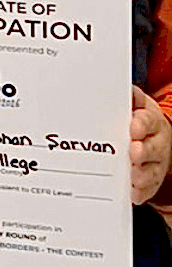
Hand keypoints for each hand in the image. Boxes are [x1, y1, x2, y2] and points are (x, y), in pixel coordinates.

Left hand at [129, 85, 170, 203]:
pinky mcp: (151, 180)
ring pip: (152, 170)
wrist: (153, 135)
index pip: (148, 121)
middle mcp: (157, 143)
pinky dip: (141, 192)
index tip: (133, 127)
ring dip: (142, 174)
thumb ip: (129, 96)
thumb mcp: (135, 103)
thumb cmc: (137, 118)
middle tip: (133, 152)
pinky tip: (133, 194)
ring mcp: (156, 163)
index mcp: (152, 122)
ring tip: (133, 176)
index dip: (141, 125)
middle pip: (152, 148)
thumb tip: (123, 87)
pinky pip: (148, 188)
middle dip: (143, 151)